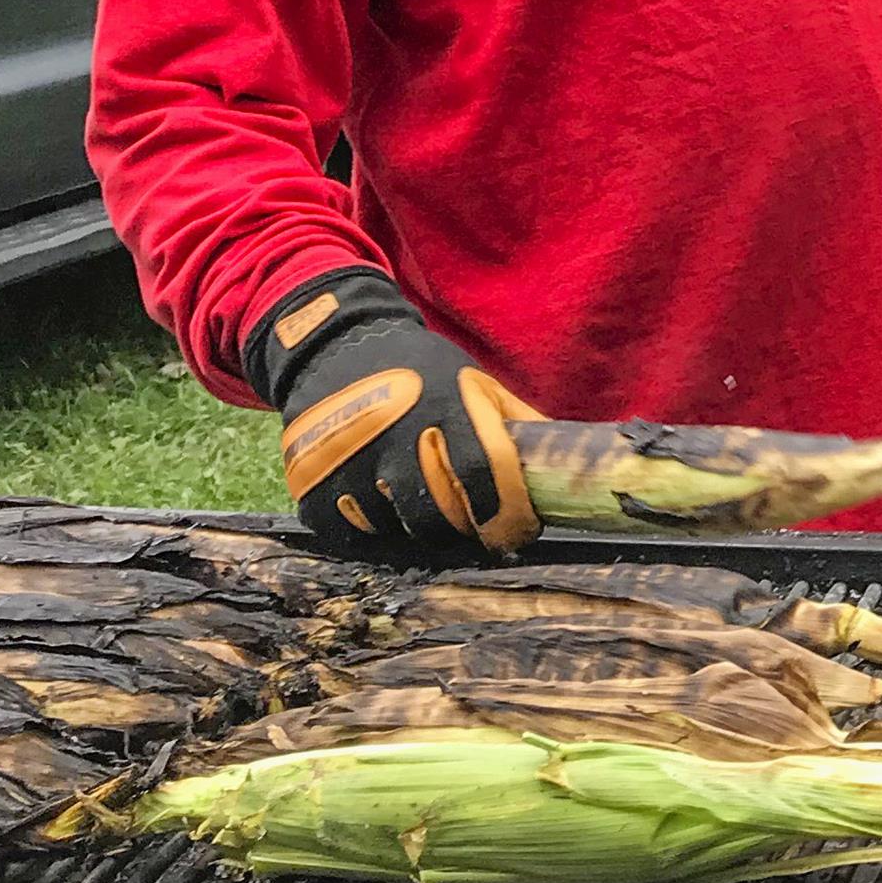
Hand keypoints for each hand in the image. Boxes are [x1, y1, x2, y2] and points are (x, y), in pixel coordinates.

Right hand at [243, 269, 542, 554]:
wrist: (336, 348)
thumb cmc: (419, 371)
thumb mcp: (473, 382)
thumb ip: (518, 422)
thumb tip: (566, 464)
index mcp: (444, 406)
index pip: (481, 474)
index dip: (504, 514)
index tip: (515, 533)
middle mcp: (395, 434)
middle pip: (441, 515)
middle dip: (466, 528)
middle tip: (472, 522)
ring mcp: (350, 462)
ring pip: (399, 531)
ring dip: (421, 530)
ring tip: (428, 507)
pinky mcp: (314, 484)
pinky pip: (356, 535)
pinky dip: (377, 531)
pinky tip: (386, 505)